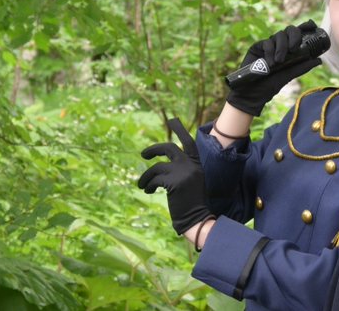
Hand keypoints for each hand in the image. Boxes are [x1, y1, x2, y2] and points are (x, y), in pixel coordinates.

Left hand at [138, 119, 211, 234]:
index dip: (179, 129)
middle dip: (153, 149)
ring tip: (142, 185)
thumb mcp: (191, 180)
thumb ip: (182, 169)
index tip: (171, 120)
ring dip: (145, 177)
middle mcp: (191, 165)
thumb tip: (162, 163)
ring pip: (156, 168)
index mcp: (196, 163)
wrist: (196, 219)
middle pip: (168, 148)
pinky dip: (147, 185)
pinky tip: (147, 191)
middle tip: (143, 154)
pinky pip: (154, 180)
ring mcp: (183, 172)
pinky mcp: (174, 183)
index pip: (188, 142)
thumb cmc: (191, 202)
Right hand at [227, 20, 321, 115]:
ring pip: (278, 35)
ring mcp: (268, 45)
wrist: (253, 93)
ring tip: (279, 62)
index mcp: (288, 49)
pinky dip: (270, 52)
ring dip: (281, 47)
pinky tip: (270, 63)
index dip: (305, 27)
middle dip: (294, 37)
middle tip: (294, 49)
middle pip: (289, 30)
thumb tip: (319, 60)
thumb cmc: (270, 85)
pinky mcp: (257, 47)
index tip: (312, 26)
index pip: (297, 34)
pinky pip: (266, 43)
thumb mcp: (289, 75)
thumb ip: (302, 67)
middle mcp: (279, 45)